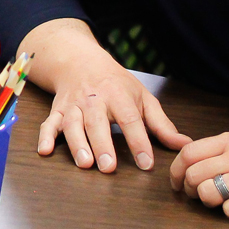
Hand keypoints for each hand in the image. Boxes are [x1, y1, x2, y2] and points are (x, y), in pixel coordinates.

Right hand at [29, 21, 188, 171]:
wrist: (80, 61)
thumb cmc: (116, 83)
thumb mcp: (142, 98)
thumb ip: (161, 124)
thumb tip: (184, 144)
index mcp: (119, 95)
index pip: (130, 119)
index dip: (138, 141)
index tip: (146, 163)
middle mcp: (94, 100)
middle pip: (98, 123)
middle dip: (103, 145)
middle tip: (109, 168)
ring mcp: (73, 105)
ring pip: (72, 124)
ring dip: (76, 143)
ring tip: (85, 164)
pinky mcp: (57, 110)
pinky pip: (49, 123)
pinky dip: (45, 136)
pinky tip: (45, 151)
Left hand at [170, 131, 228, 218]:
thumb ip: (225, 150)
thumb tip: (193, 163)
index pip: (189, 153)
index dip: (176, 171)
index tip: (176, 183)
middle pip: (193, 175)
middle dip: (189, 190)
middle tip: (198, 196)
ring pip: (207, 194)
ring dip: (210, 202)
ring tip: (223, 201)